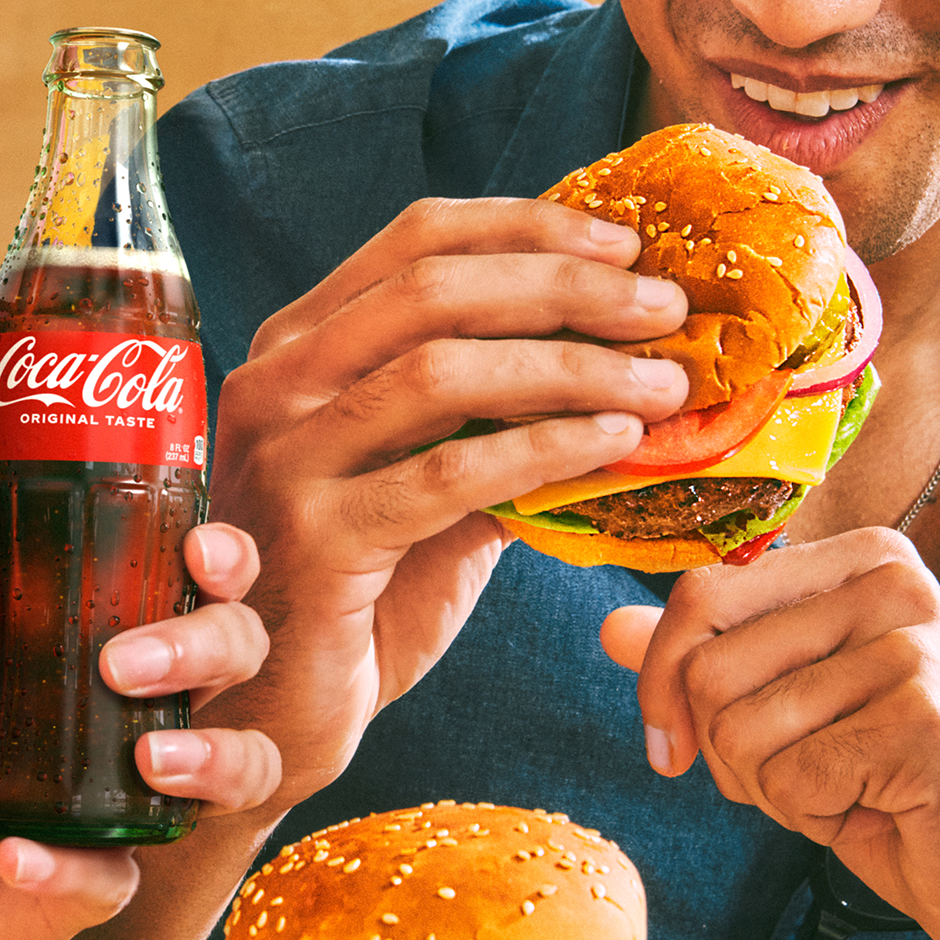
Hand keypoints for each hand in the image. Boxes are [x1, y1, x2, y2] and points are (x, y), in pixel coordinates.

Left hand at [0, 524, 275, 939]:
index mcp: (91, 654)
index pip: (189, 591)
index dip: (223, 566)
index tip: (199, 553)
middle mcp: (128, 719)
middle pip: (234, 659)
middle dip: (208, 646)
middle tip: (127, 663)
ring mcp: (125, 804)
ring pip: (241, 768)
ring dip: (214, 755)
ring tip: (148, 756)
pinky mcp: (98, 885)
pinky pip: (118, 877)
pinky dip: (69, 868)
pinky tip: (14, 857)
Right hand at [201, 196, 690, 811]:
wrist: (277, 712)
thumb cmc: (362, 592)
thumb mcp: (428, 480)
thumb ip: (492, 415)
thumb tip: (626, 357)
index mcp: (298, 344)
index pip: (415, 238)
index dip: (526, 227)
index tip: (623, 243)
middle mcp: (276, 383)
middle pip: (432, 287)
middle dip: (564, 285)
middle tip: (663, 307)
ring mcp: (286, 458)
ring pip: (439, 370)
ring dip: (570, 366)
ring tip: (660, 382)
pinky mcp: (314, 539)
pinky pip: (448, 474)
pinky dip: (545, 448)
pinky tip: (613, 444)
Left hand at [602, 527, 939, 939]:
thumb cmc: (897, 786)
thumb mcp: (789, 708)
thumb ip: (705, 660)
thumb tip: (609, 626)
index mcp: (861, 557)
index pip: (701, 594)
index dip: (663, 683)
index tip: (674, 744)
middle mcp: (892, 581)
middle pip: (707, 664)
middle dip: (724, 750)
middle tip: (798, 776)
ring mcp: (913, 646)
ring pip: (738, 724)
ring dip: (770, 787)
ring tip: (847, 788)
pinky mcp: (924, 719)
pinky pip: (789, 775)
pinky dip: (810, 815)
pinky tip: (877, 809)